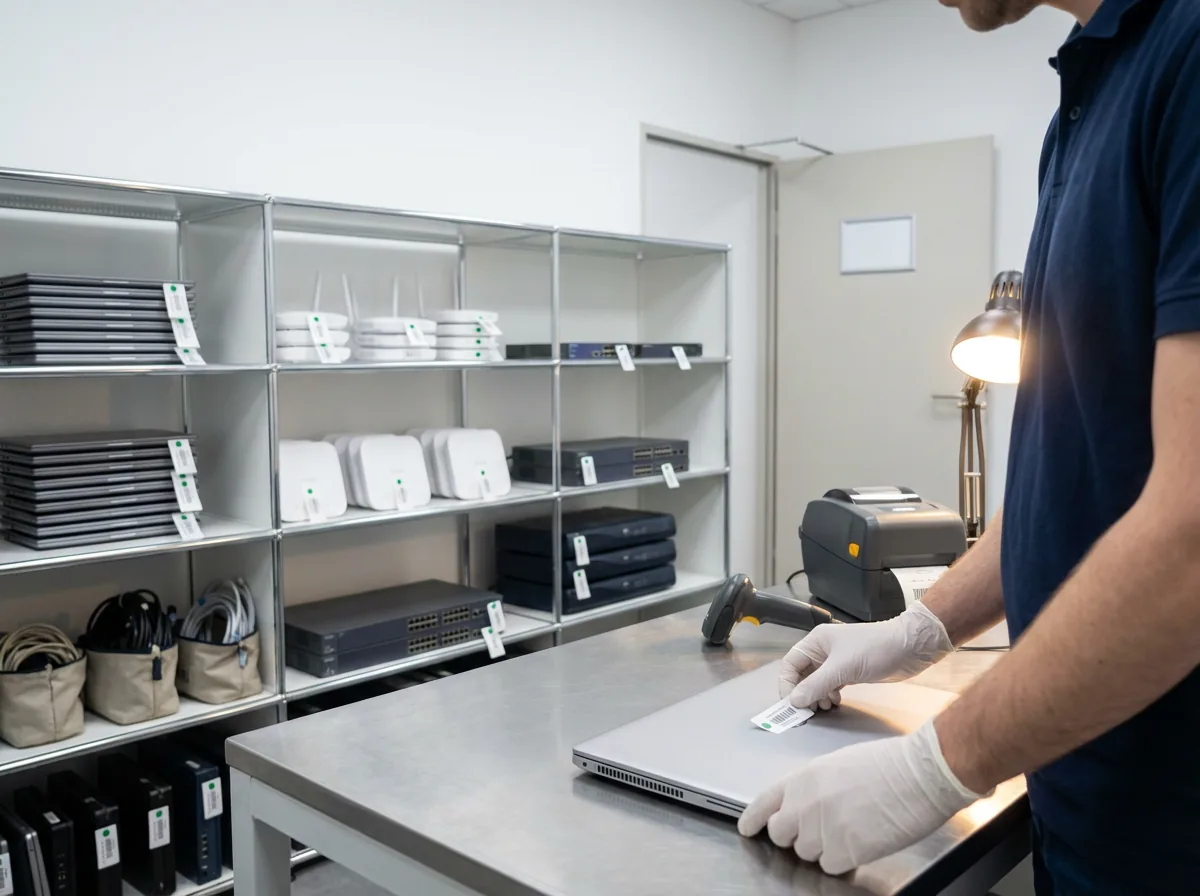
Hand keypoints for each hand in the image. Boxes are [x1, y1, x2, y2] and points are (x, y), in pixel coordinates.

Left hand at [737, 720, 984, 874]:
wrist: (918, 774)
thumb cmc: (887, 764)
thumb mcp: (837, 764)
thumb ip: (813, 786)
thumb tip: (805, 805)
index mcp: (803, 777)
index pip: (764, 803)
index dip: (754, 819)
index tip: (748, 828)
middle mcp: (805, 803)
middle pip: (780, 834)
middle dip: (794, 836)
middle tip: (817, 831)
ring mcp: (823, 829)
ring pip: (806, 853)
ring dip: (823, 848)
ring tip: (849, 830)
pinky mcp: (845, 850)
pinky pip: (830, 865)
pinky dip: (842, 860)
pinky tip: (859, 843)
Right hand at [779, 602, 952, 709]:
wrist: (910, 647)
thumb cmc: (876, 649)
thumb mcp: (843, 668)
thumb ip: (816, 685)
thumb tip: (794, 701)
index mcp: (816, 642)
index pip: (790, 664)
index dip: (787, 684)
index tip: (791, 704)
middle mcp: (824, 651)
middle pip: (802, 675)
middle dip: (802, 693)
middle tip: (807, 711)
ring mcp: (837, 662)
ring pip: (817, 682)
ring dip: (816, 696)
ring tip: (824, 707)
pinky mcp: (850, 671)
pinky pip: (831, 686)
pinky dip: (829, 696)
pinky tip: (836, 702)